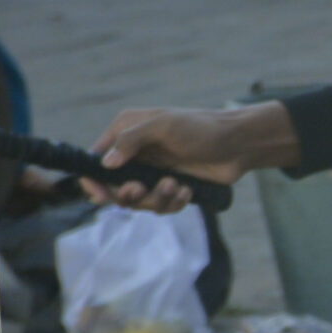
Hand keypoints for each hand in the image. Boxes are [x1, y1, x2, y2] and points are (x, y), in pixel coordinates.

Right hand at [85, 101, 295, 211]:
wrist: (238, 144)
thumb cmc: (201, 128)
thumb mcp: (164, 126)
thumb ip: (132, 140)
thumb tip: (106, 163)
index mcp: (126, 133)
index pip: (96, 159)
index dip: (93, 179)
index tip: (98, 193)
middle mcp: (136, 154)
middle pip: (116, 188)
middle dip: (128, 194)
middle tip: (140, 189)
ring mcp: (154, 173)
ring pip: (140, 201)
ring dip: (156, 198)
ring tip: (176, 185)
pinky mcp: (171, 188)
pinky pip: (162, 206)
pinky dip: (173, 202)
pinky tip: (187, 191)